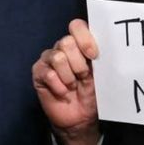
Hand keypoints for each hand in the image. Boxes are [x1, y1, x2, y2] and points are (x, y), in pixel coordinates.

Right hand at [32, 19, 101, 144]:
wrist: (80, 118)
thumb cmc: (92, 94)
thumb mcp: (101, 74)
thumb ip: (100, 57)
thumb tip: (105, 45)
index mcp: (79, 44)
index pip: (77, 26)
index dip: (84, 38)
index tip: (93, 55)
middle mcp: (62, 48)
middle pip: (66, 42)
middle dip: (78, 64)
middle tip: (83, 77)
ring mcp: (49, 59)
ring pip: (58, 58)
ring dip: (69, 77)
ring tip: (73, 86)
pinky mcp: (38, 72)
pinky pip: (48, 74)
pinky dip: (59, 87)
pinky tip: (63, 93)